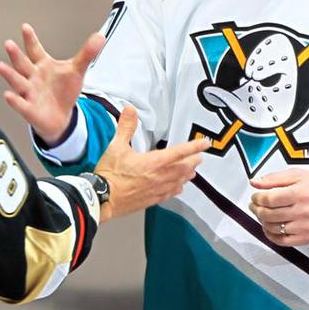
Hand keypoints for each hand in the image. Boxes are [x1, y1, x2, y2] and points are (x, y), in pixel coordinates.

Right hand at [0, 24, 104, 144]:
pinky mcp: (30, 110)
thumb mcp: (76, 71)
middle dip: (16, 55)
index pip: (35, 50)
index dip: (31, 40)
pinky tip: (8, 95)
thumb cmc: (63, 91)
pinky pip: (21, 105)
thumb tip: (100, 36)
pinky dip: (15, 101)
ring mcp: (29, 93)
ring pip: (18, 83)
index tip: (26, 27)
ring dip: (10, 75)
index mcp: (42, 65)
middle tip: (9, 44)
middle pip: (23, 64)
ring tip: (1, 66)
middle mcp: (32, 77)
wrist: (61, 117)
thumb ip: (86, 54)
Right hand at [94, 106, 209, 222]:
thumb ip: (126, 127)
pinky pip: (171, 193)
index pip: (180, 152)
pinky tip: (178, 187)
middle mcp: (160, 176)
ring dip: (187, 175)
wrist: (103, 198)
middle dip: (193, 161)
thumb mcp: (116, 146)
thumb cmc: (110, 174)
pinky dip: (177, 188)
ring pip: (180, 181)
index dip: (195, 147)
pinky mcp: (153, 199)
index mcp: (154, 162)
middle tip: (198, 157)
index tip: (205, 143)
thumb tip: (130, 110)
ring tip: (192, 171)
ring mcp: (158, 189)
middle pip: (184, 168)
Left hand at [248, 169, 308, 246]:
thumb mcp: (298, 175)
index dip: (257, 198)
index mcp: (300, 193)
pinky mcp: (306, 238)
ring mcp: (304, 227)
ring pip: (273, 228)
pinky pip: (282, 241)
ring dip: (262, 221)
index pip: (269, 199)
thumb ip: (274, 178)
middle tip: (254, 205)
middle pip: (269, 214)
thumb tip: (255, 182)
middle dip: (256, 209)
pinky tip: (270, 227)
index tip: (255, 196)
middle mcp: (302, 211)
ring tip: (262, 214)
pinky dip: (271, 235)